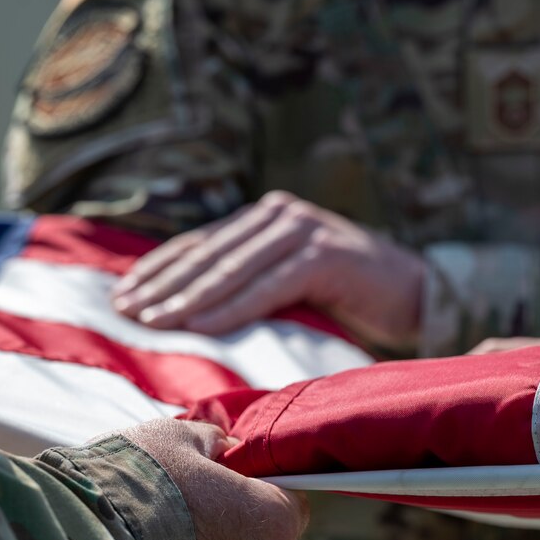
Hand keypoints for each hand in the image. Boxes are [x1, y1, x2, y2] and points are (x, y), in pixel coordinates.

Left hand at [112, 191, 425, 349]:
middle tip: (124, 312)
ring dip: (188, 297)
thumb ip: (249, 283)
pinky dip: (233, 306)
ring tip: (152, 322)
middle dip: (162, 285)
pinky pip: (269, 284)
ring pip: (233, 267)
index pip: (201, 243)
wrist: (417, 294)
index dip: (159, 269)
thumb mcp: (289, 284)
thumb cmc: (348, 297)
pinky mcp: (325, 254)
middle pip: (209, 252)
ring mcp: (304, 229)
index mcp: (267, 218)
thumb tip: (186, 311)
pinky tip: (202, 325)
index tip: (122, 296)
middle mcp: (281, 214)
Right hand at [121, 419, 308, 539]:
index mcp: (274, 523)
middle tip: (190, 496)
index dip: (259, 482)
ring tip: (161, 524)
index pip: (289, 499)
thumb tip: (222, 446)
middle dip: (232, 517)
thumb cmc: (140, 481)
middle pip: (259, 538)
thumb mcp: (180, 437)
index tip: (229, 472)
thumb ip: (213, 440)